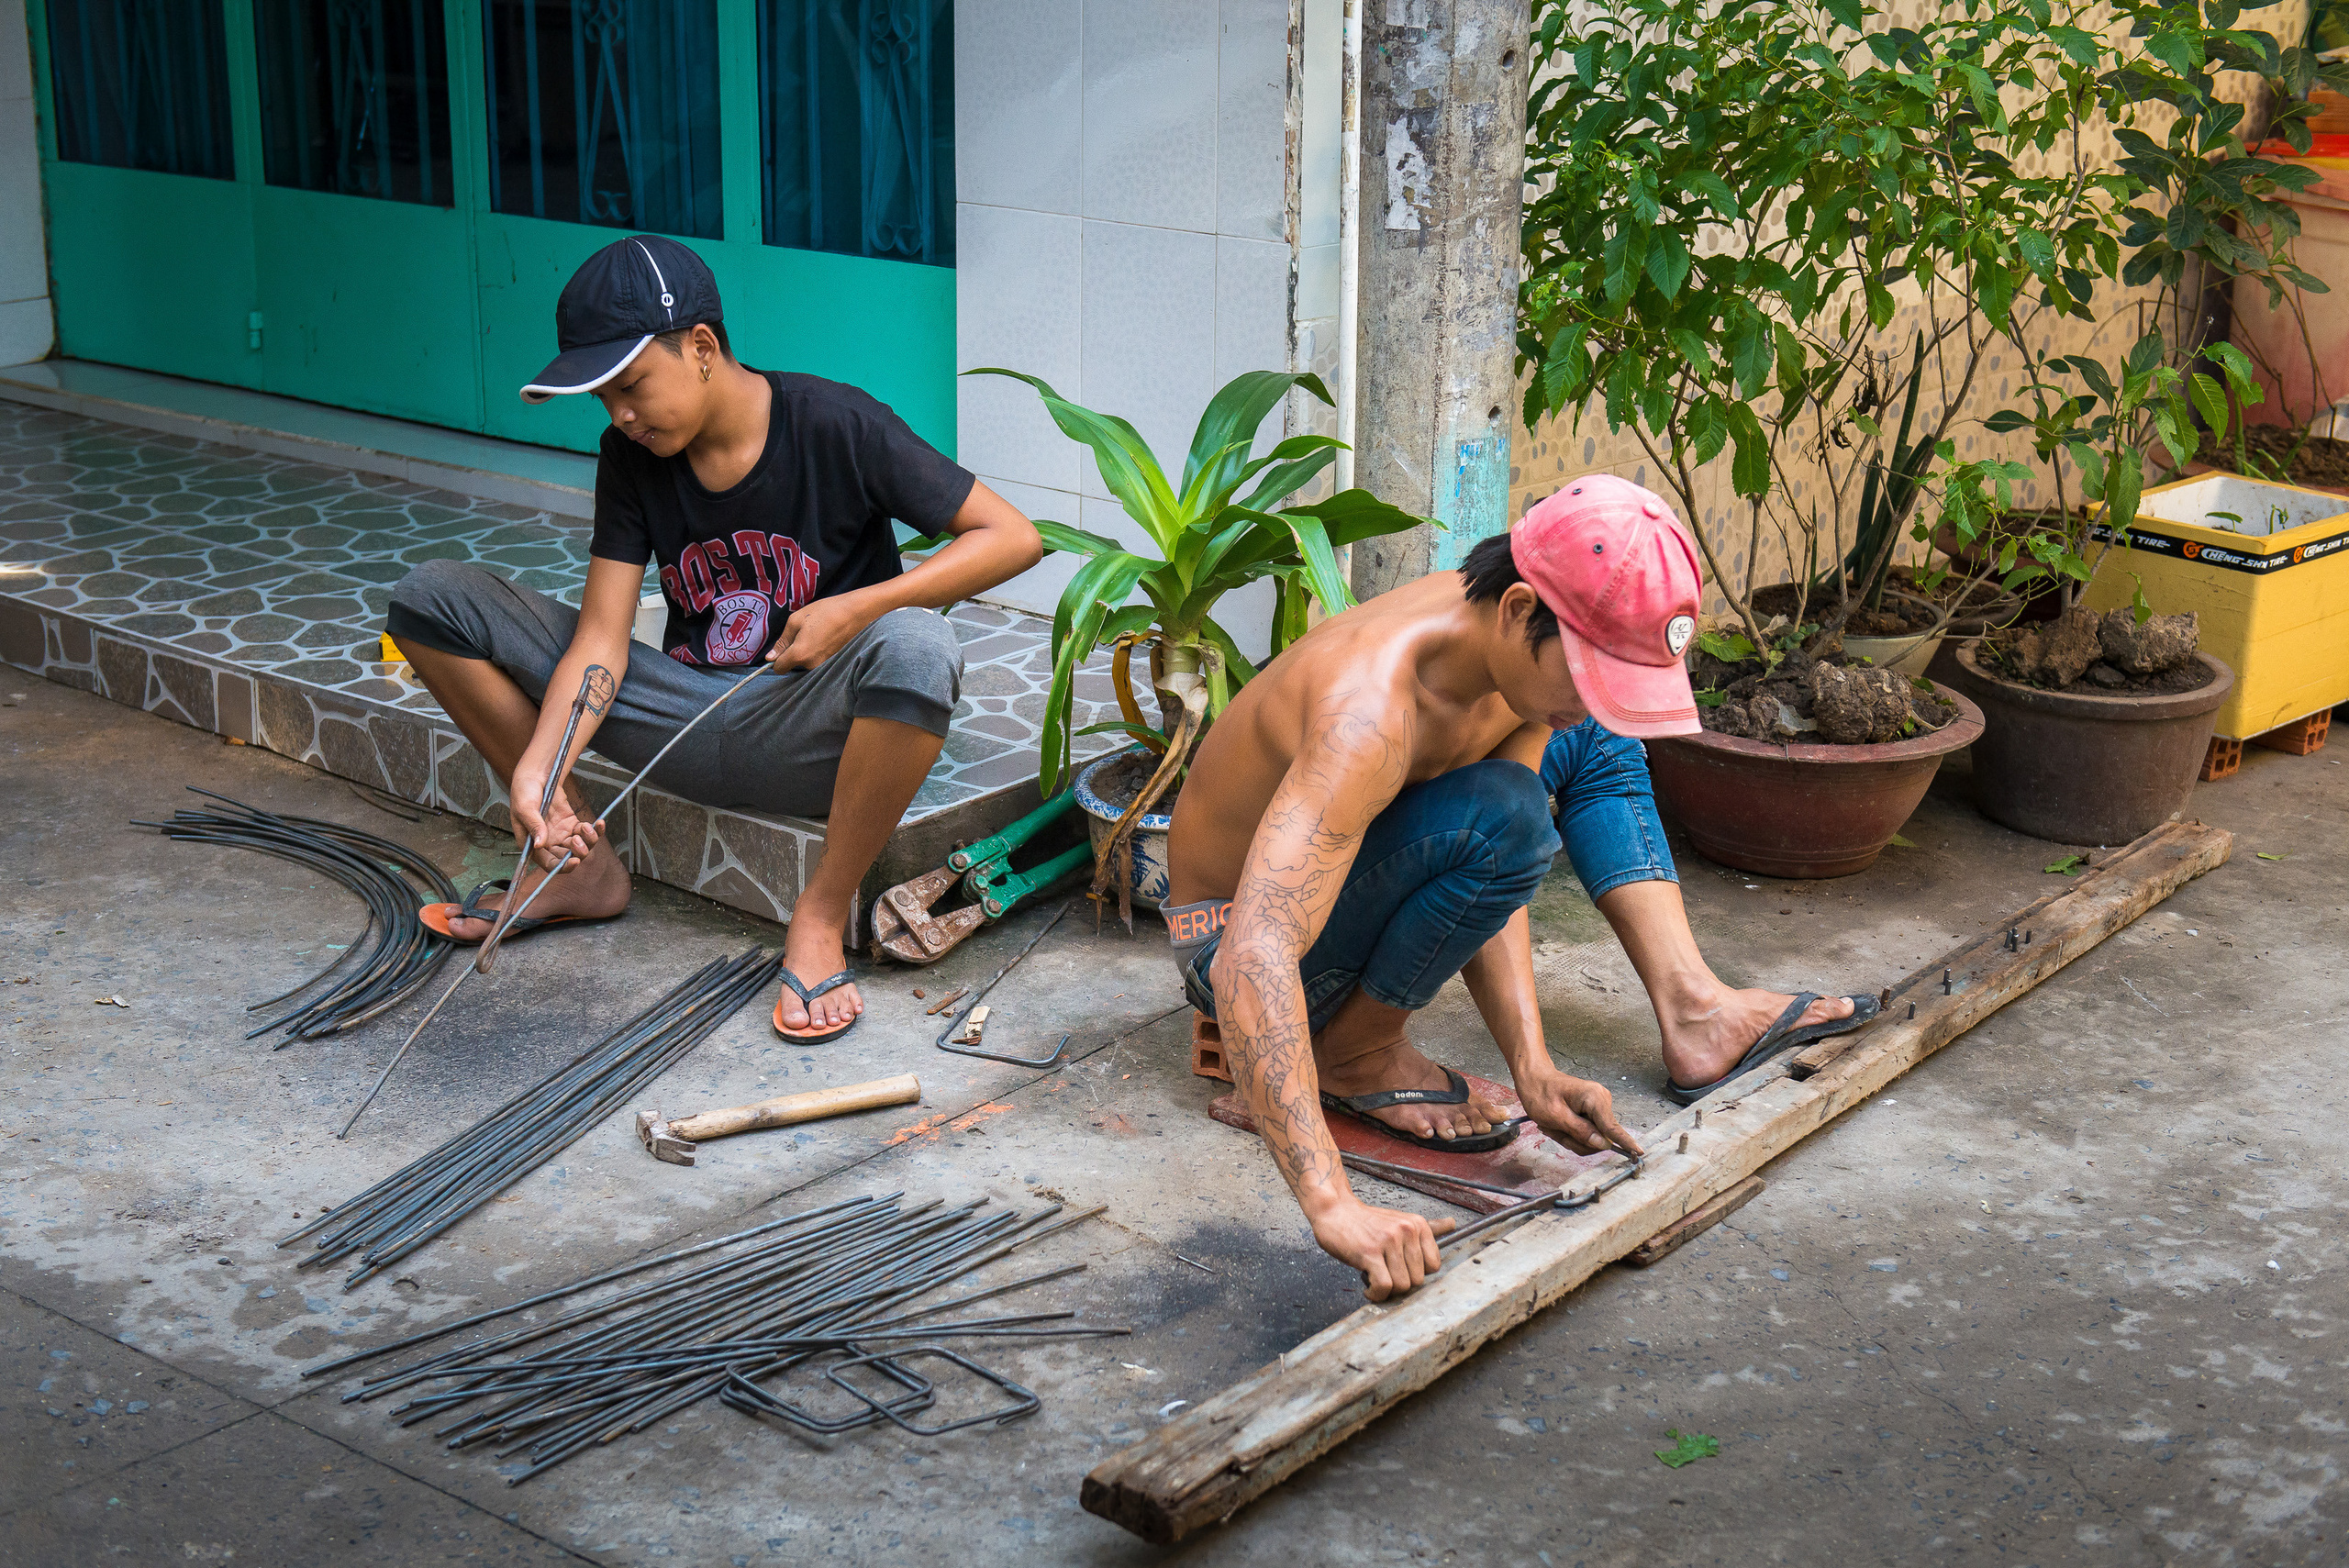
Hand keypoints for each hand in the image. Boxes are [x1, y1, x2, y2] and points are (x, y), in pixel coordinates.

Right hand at [508, 757, 601, 871]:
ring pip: (580, 846)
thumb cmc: (524, 792)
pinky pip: (586, 832)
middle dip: (577, 852)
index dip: (562, 866)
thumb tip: (540, 845)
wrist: (536, 775)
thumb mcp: (524, 808)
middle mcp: (548, 842)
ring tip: (586, 827)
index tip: (574, 861)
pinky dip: (595, 830)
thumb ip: (533, 826)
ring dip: (588, 841)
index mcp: (532, 844)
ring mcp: (561, 834)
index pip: (548, 863)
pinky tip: (598, 824)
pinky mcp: (572, 824)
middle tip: (578, 839)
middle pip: (567, 857)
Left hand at [766, 594, 874, 671]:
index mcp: (799, 654)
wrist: (855, 613)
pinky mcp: (834, 663)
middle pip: (794, 666)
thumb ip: (782, 641)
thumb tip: (770, 658)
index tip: (782, 649)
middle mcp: (811, 665)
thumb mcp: (796, 620)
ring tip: (817, 634)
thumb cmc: (825, 612)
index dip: (777, 659)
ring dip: (807, 653)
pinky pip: (819, 661)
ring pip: (807, 663)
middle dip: (794, 653)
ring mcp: (824, 666)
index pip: (779, 668)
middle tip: (804, 634)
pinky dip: (819, 652)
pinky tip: (825, 638)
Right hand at [1307, 1194, 1455, 1301]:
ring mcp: (1388, 1241)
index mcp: (1417, 1225)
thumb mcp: (1400, 1220)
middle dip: (1400, 1284)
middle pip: (1418, 1280)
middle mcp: (1406, 1230)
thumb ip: (1428, 1228)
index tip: (1401, 1271)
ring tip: (1375, 1279)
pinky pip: (1384, 1286)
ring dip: (1387, 1291)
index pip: (1434, 1266)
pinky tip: (1368, 1289)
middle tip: (1384, 1275)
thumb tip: (1453, 1224)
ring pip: (1402, 1286)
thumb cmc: (1366, 1221)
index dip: (1416, 1273)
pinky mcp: (1369, 1253)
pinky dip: (1376, 1294)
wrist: (1334, 1211)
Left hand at [1516, 1068, 1643, 1158]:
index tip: (1639, 1153)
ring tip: (1554, 1125)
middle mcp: (1601, 1101)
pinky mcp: (1593, 1113)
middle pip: (1599, 1138)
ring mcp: (1598, 1107)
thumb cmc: (1540, 1092)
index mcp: (1594, 1098)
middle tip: (1555, 1130)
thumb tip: (1603, 1144)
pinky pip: (1587, 1133)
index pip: (1612, 1127)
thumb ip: (1580, 1131)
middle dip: (1576, 1140)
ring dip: (1570, 1138)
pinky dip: (1571, 1134)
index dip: (1625, 1142)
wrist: (1534, 1078)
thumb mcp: (1556, 1116)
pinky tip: (1559, 1124)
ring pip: (1592, 1138)